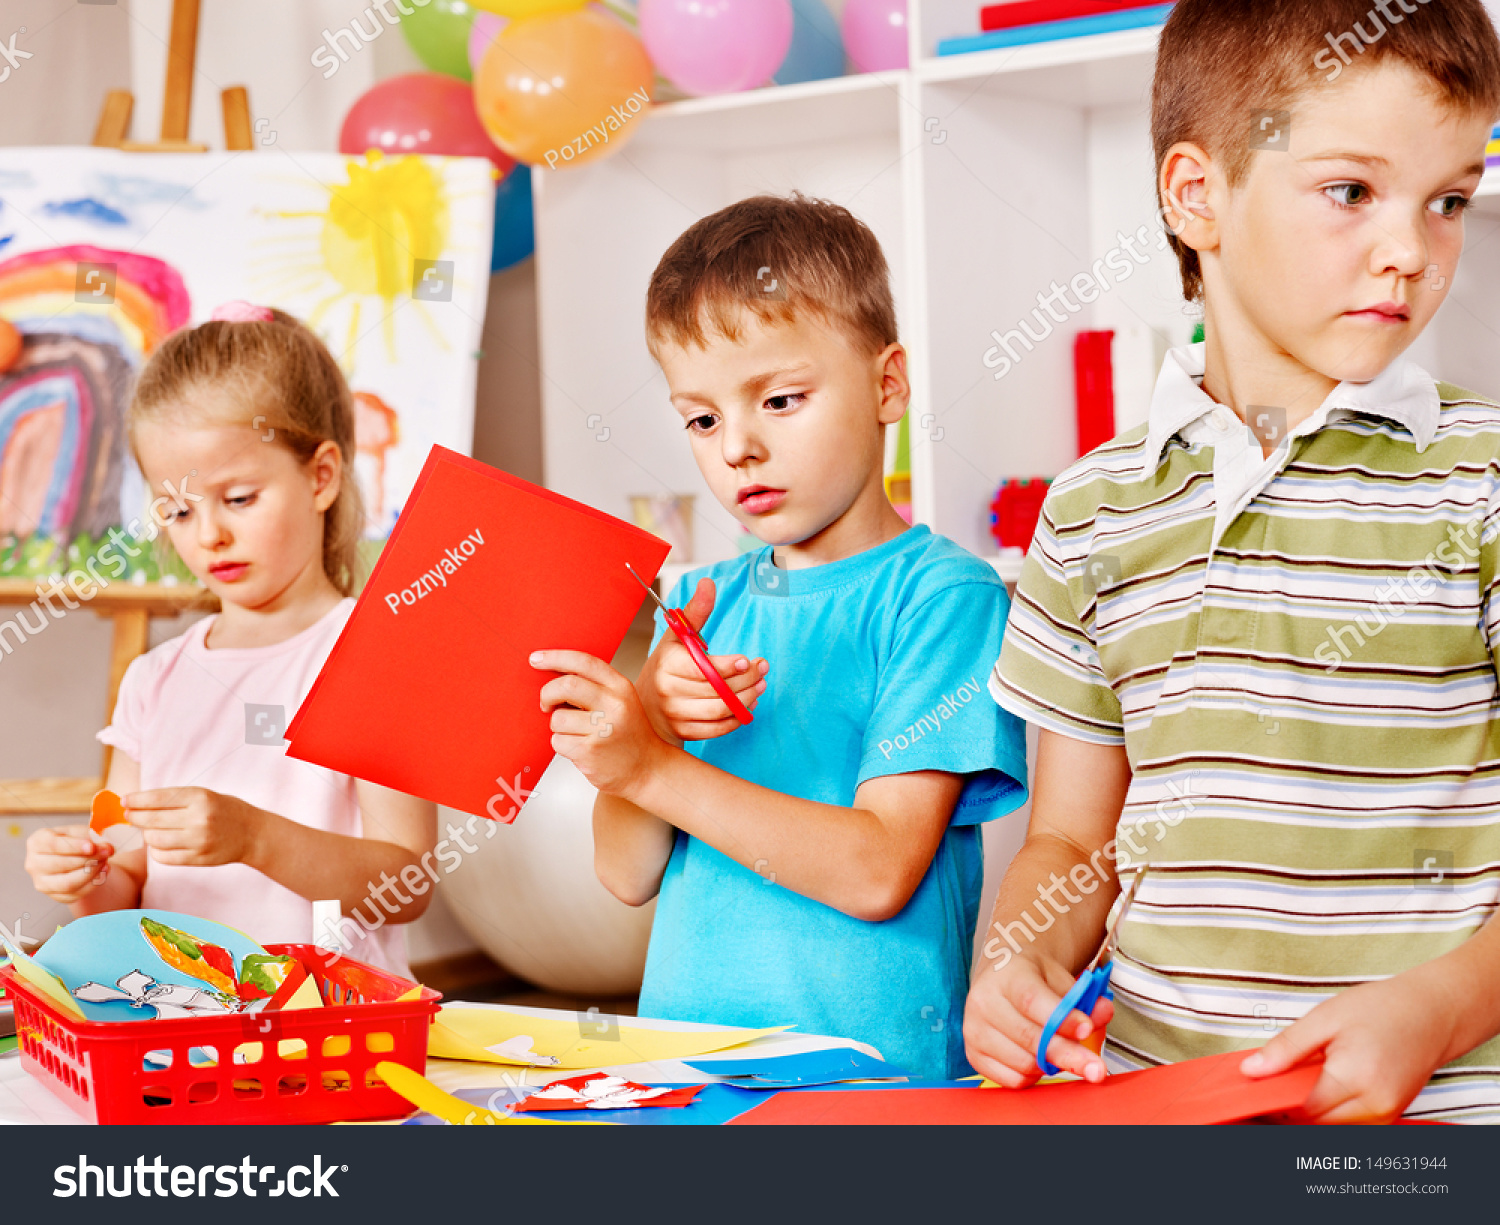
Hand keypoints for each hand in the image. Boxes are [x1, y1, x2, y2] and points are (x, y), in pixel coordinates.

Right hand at [24, 825, 113, 902]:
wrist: (75, 856)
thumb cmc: (75, 841)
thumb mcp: (82, 833)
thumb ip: (93, 838)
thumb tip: (107, 848)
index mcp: (37, 842)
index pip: (52, 845)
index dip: (74, 846)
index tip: (92, 846)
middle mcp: (34, 864)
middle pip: (60, 865)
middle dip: (88, 859)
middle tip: (107, 852)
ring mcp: (42, 882)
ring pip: (67, 884)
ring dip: (91, 873)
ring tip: (105, 862)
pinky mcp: (55, 896)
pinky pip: (76, 894)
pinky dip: (93, 884)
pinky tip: (103, 871)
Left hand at [125, 787, 263, 867]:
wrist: (252, 833)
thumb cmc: (224, 810)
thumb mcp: (204, 795)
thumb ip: (175, 800)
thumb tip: (137, 806)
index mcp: (200, 797)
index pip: (157, 798)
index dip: (137, 800)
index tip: (125, 801)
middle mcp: (199, 818)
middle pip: (152, 819)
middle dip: (135, 817)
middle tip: (130, 816)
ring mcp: (198, 841)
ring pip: (154, 839)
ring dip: (146, 835)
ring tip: (150, 831)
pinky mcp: (198, 858)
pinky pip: (164, 857)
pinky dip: (156, 850)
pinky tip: (160, 844)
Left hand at [532, 649, 672, 799]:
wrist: (647, 770)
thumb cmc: (628, 734)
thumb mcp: (621, 701)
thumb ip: (594, 686)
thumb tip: (553, 676)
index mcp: (621, 687)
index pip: (584, 662)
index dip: (555, 657)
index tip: (536, 659)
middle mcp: (614, 705)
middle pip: (566, 686)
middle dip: (547, 694)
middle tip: (546, 704)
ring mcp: (602, 730)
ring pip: (557, 719)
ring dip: (559, 727)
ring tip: (577, 734)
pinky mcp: (589, 752)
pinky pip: (558, 741)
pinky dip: (563, 745)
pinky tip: (581, 748)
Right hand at [639, 578, 766, 741]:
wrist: (645, 705)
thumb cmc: (667, 665)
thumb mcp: (676, 637)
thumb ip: (695, 612)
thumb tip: (708, 582)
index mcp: (666, 664)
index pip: (701, 669)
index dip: (727, 667)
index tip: (748, 659)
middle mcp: (668, 691)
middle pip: (716, 689)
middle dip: (747, 679)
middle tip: (764, 669)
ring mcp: (675, 715)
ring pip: (720, 710)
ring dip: (747, 699)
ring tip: (761, 686)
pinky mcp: (683, 733)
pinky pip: (717, 730)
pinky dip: (737, 718)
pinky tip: (748, 704)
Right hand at [963, 949, 1111, 1086]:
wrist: (1003, 974)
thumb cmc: (1033, 976)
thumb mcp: (1060, 977)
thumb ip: (1083, 997)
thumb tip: (1103, 1013)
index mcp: (1006, 975)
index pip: (1032, 1000)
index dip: (1061, 1018)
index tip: (1087, 1030)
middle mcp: (984, 1001)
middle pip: (1029, 1038)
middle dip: (1068, 1056)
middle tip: (1096, 1069)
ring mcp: (974, 1030)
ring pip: (1023, 1063)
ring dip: (1052, 1065)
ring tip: (1062, 1051)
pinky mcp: (974, 1054)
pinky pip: (1012, 1079)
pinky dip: (1034, 1076)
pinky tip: (1040, 1059)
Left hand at [1241, 964, 1458, 1122]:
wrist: (1433, 1013)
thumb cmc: (1381, 1008)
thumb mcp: (1324, 1018)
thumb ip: (1286, 1048)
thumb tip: (1251, 1071)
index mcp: (1355, 1079)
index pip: (1302, 1112)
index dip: (1273, 1103)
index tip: (1253, 1090)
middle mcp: (1375, 1106)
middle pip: (1316, 1125)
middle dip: (1288, 1110)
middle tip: (1268, 1084)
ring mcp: (1386, 1114)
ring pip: (1332, 1127)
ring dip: (1308, 1111)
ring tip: (1296, 1080)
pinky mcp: (1389, 1115)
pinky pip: (1349, 1123)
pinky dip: (1329, 1111)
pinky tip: (1319, 1087)